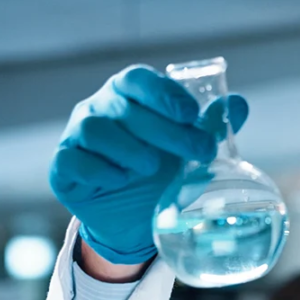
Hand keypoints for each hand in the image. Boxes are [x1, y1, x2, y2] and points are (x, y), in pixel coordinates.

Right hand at [50, 65, 247, 264]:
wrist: (134, 219)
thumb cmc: (160, 173)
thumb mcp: (188, 150)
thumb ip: (210, 125)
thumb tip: (237, 104)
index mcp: (128, 96)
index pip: (139, 79)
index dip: (165, 94)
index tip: (192, 115)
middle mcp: (98, 109)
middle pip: (123, 106)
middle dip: (165, 129)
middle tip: (200, 152)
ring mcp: (76, 137)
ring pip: (95, 129)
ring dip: (130, 149)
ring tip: (152, 168)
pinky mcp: (62, 167)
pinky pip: (74, 161)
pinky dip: (100, 170)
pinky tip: (121, 180)